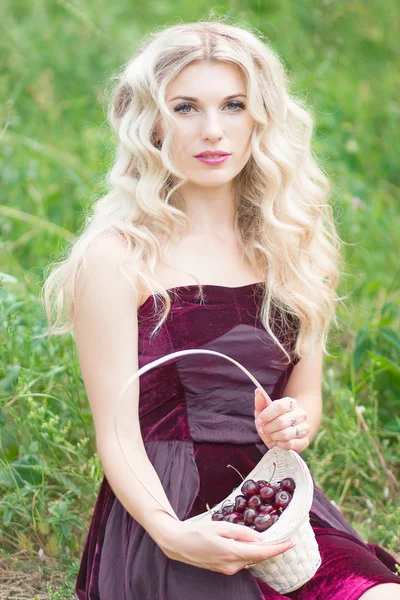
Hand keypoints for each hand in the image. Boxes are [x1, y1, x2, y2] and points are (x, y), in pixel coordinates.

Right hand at [157, 518, 293, 574]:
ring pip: (250, 559)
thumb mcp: (221, 526)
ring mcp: (228, 569)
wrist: (178, 544)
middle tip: (281, 536)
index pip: (261, 553)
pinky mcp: (223, 569)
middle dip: (270, 548)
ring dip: (258, 550)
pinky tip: (248, 543)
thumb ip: (242, 532)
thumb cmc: (197, 532)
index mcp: (232, 553)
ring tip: (265, 538)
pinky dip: (248, 553)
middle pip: (257, 557)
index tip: (290, 543)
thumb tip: (259, 539)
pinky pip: (241, 561)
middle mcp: (232, 565)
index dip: (278, 549)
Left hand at [254, 389, 309, 452]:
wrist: (281, 436)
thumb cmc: (271, 422)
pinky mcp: (305, 441)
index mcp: (291, 403)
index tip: (259, 420)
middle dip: (268, 428)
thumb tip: (258, 390)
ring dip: (274, 436)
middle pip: (282, 422)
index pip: (280, 406)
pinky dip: (280, 445)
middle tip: (264, 429)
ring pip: (285, 434)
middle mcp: (301, 414)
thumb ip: (260, 402)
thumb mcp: (263, 412)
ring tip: (272, 435)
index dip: (267, 415)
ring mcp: (305, 428)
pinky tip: (278, 442)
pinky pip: (290, 444)